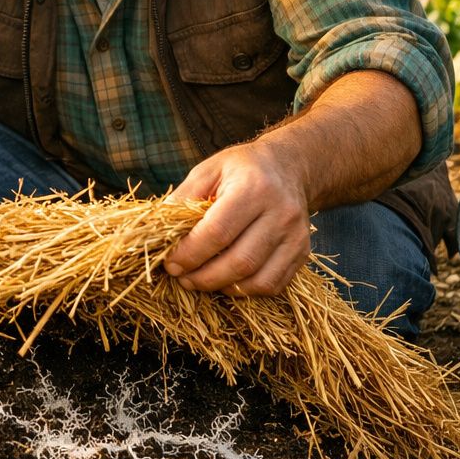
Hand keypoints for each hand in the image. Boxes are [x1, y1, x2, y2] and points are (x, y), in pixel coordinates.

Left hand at [163, 142, 311, 296]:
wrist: (289, 167)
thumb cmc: (242, 169)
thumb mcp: (209, 170)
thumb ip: (183, 199)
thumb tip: (157, 232)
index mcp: (254, 188)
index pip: (217, 232)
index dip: (190, 254)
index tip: (170, 263)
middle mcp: (281, 212)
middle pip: (239, 262)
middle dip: (203, 277)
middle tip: (182, 278)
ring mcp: (296, 235)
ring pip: (257, 280)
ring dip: (222, 287)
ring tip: (199, 281)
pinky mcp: (302, 252)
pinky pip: (272, 285)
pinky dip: (245, 291)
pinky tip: (226, 281)